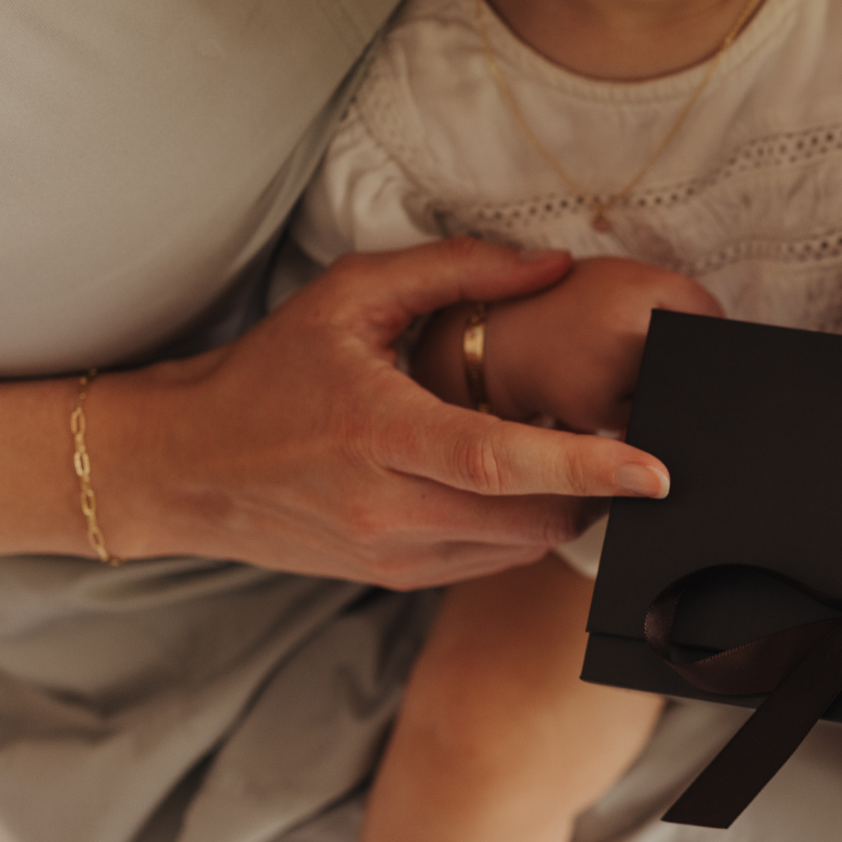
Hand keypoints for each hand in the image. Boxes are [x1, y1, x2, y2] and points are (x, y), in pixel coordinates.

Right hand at [95, 240, 674, 588]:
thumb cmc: (270, 372)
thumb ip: (456, 269)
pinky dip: (522, 526)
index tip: (656, 470)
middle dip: (594, 487)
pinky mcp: (396, 578)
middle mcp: (389, 505)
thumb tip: (553, 264)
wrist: (186, 466)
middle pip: (532, 516)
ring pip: (523, 546)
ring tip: (561, 455)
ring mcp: (393, 552)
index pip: (501, 461)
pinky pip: (494, 562)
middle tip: (619, 442)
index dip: (586, 466)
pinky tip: (509, 485)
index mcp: (379, 430)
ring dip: (562, 506)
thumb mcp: (350, 297)